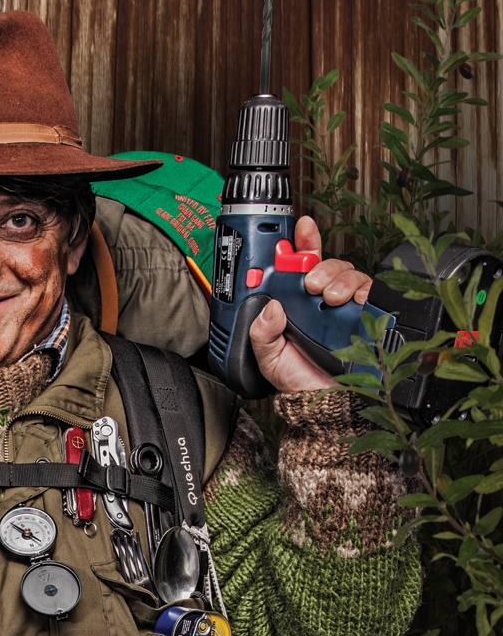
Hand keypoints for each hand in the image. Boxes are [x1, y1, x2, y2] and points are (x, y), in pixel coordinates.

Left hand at [249, 216, 372, 391]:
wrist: (327, 407)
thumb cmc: (300, 382)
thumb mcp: (268, 356)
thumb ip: (262, 332)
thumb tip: (269, 308)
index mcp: (297, 305)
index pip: (300, 266)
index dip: (302, 244)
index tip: (300, 229)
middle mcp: (323, 303)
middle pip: (328, 264)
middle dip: (319, 264)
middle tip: (308, 281)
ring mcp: (348, 309)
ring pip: (351, 273)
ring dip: (338, 277)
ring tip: (327, 296)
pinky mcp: (369, 317)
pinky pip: (373, 292)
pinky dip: (362, 290)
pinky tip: (348, 301)